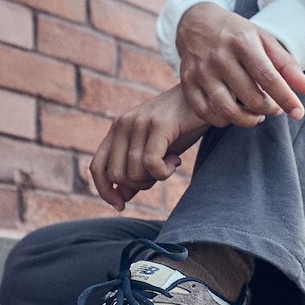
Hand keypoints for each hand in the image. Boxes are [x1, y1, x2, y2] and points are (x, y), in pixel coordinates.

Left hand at [90, 85, 208, 210]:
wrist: (207, 98)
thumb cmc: (183, 125)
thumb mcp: (157, 150)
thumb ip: (138, 171)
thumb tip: (121, 199)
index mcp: (118, 130)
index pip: (97, 168)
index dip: (104, 191)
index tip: (121, 206)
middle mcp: (123, 124)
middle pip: (116, 176)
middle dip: (138, 186)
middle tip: (160, 174)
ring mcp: (139, 123)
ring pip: (134, 172)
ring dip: (155, 178)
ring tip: (172, 164)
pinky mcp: (159, 125)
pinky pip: (150, 164)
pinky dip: (163, 172)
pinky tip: (176, 162)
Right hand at [176, 2, 304, 127]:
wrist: (195, 22)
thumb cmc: (237, 34)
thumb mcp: (264, 41)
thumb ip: (287, 66)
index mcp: (243, 42)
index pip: (268, 78)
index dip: (286, 98)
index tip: (298, 112)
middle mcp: (220, 57)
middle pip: (251, 98)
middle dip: (269, 109)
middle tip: (274, 107)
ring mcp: (201, 71)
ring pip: (227, 111)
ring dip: (248, 120)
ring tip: (256, 114)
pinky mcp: (187, 83)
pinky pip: (206, 113)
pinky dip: (223, 120)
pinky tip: (233, 113)